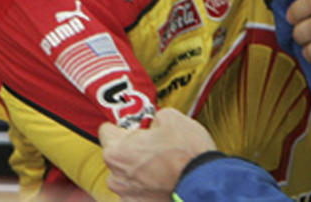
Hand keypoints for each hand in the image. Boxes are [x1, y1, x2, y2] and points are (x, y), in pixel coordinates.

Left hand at [99, 108, 216, 199]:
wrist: (204, 182)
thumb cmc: (187, 152)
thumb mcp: (170, 117)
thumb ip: (152, 118)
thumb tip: (152, 124)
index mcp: (117, 151)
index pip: (106, 131)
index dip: (123, 125)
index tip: (134, 126)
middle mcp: (115, 177)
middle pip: (117, 155)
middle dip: (133, 149)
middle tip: (155, 145)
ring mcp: (126, 196)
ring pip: (128, 175)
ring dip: (140, 170)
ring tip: (163, 165)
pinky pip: (138, 191)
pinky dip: (148, 186)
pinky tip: (165, 179)